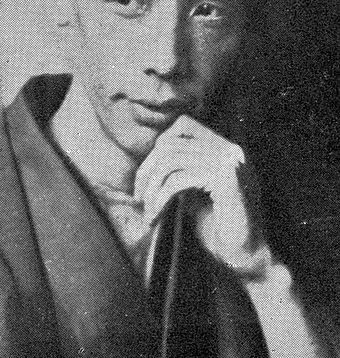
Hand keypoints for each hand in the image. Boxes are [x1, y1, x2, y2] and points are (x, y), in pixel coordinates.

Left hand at [134, 115, 267, 276]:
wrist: (247, 261)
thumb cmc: (218, 230)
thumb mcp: (195, 192)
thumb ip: (181, 170)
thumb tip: (151, 157)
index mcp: (226, 149)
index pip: (184, 124)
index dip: (159, 147)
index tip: (146, 177)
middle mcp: (230, 150)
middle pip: (171, 143)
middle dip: (147, 170)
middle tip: (138, 197)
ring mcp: (230, 162)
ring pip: (171, 159)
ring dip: (151, 187)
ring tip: (147, 210)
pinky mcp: (226, 181)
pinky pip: (179, 179)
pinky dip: (160, 197)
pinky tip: (156, 215)